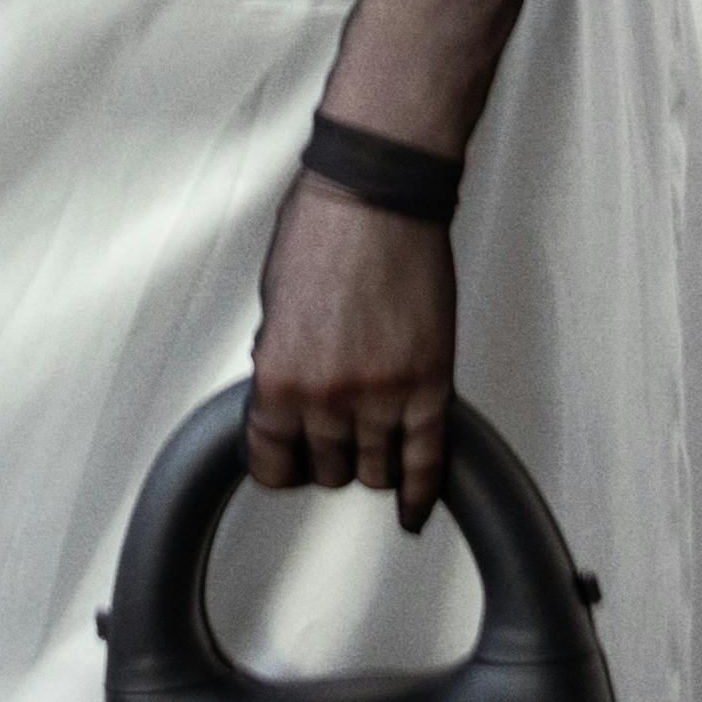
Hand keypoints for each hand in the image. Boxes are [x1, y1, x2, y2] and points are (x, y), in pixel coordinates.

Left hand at [243, 169, 456, 530]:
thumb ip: (283, 365)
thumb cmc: (322, 232)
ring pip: (375, 472)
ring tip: (376, 452)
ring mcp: (382, 395)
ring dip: (373, 465)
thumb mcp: (276, 309)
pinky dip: (422, 491)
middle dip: (329, 457)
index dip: (281, 467)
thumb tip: (291, 406)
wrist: (377, 193)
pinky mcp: (429, 384)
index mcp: (277, 379)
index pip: (272, 465)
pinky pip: (427, 460)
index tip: (291, 464)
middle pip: (327, 472)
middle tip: (338, 439)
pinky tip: (416, 509)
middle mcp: (327, 397)